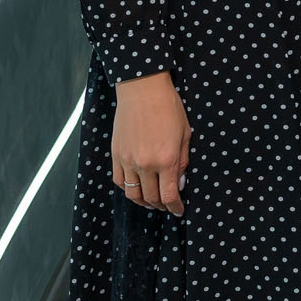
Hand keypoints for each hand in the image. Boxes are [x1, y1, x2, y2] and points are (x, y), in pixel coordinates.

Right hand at [113, 72, 190, 214]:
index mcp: (166, 160)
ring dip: (144, 201)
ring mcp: (128, 160)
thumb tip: (179, 183)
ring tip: (152, 200)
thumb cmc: (168, 107)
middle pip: (151, 198)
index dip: (176, 208)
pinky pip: (119, 181)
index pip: (169, 195)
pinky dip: (128, 189)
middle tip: (168, 205)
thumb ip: (182, 162)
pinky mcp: (116, 155)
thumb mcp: (184, 134)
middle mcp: (145, 164)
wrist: (142, 89)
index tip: (179, 211)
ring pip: (133, 194)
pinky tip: (136, 186)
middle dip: (161, 206)